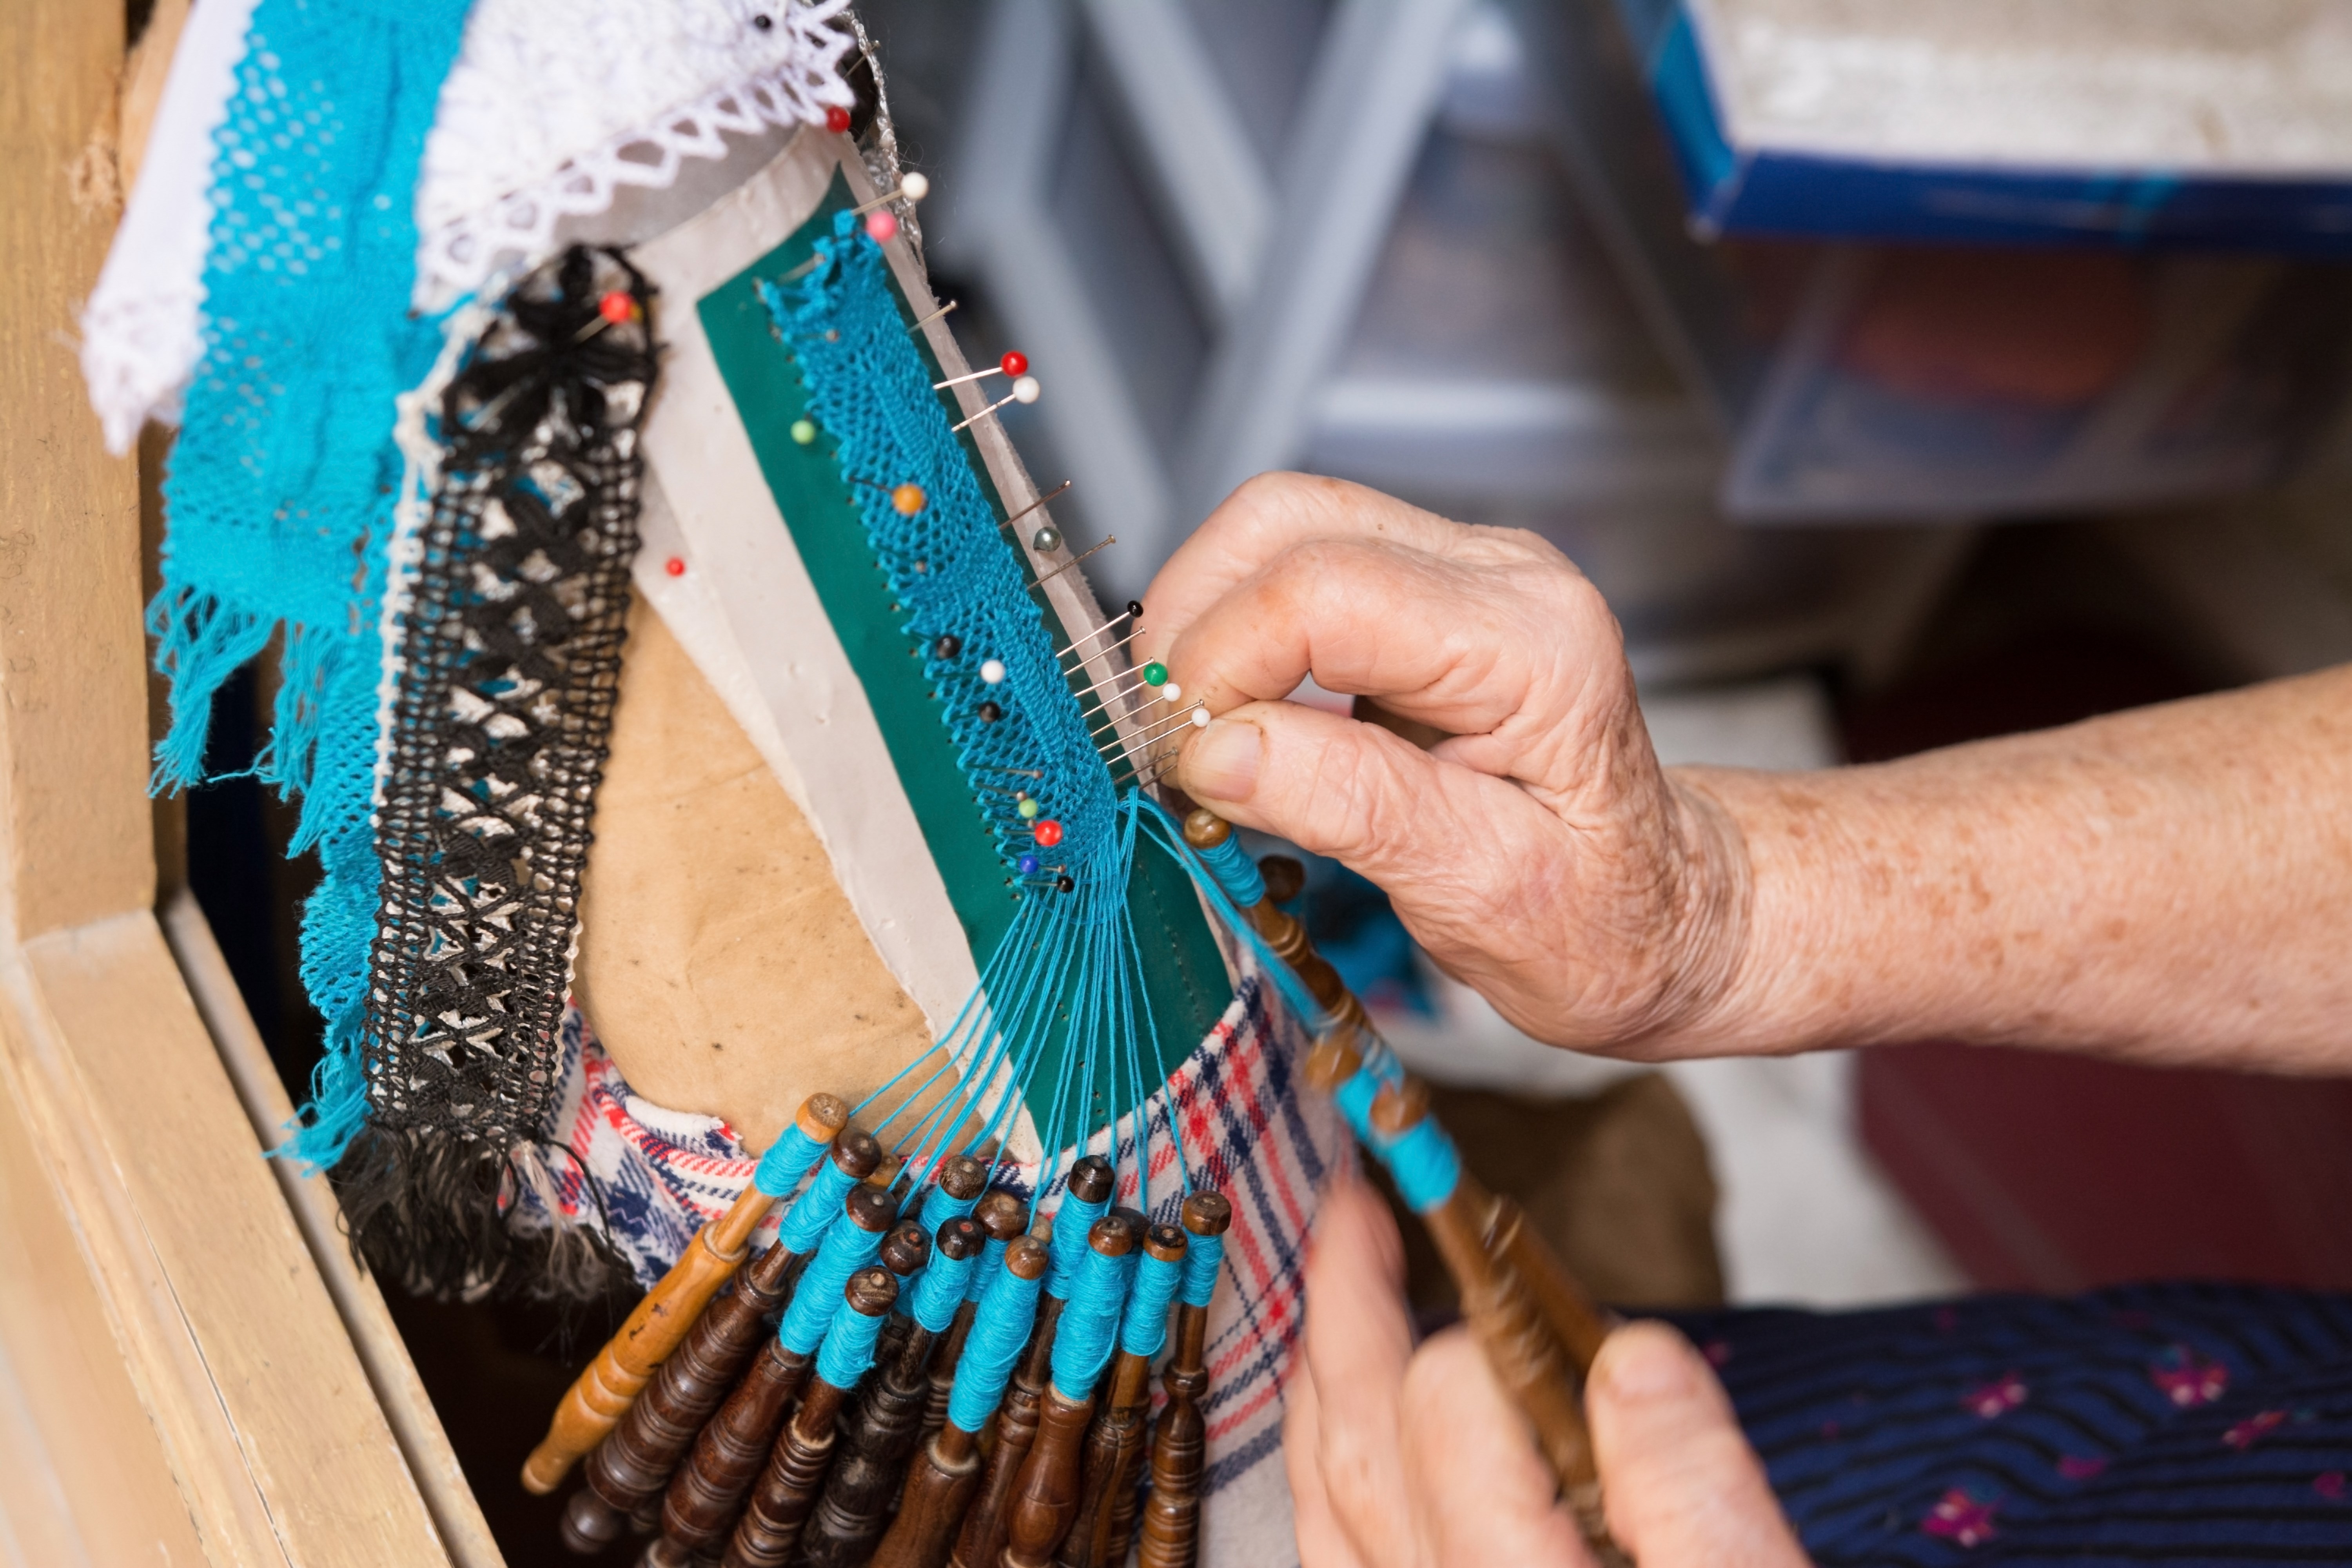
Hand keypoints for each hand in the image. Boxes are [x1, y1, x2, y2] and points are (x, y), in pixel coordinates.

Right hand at [1140, 473, 1746, 1055]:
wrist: (1661, 913)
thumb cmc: (1599, 921)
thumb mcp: (1485, 897)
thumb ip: (1355, 809)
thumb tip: (1216, 749)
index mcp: (1534, 645)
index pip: (1323, 594)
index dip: (1219, 667)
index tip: (1180, 764)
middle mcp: (1503, 577)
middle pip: (1286, 523)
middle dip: (1193, 624)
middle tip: (1167, 744)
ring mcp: (1463, 572)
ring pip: (1278, 526)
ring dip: (1205, 619)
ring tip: (1192, 733)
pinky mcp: (1424, 591)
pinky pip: (1295, 563)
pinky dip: (1235, 629)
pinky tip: (1234, 715)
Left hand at [1286, 1175, 1808, 1567]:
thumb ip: (1695, 1490)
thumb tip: (1636, 1359)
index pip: (1456, 1407)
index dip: (1492, 1324)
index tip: (1530, 1274)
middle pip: (1361, 1436)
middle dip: (1350, 1302)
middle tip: (1350, 1201)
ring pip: (1329, 1488)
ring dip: (1327, 1370)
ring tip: (1339, 1279)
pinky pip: (1332, 1544)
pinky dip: (1325, 1462)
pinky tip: (1342, 1423)